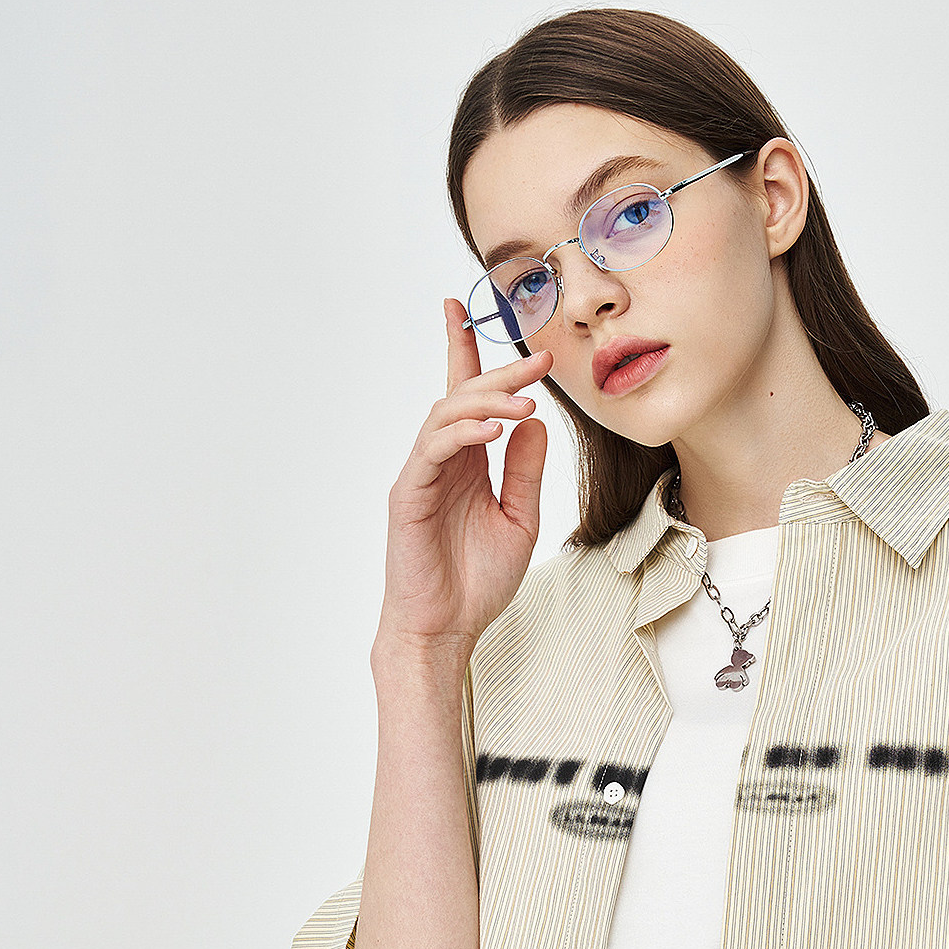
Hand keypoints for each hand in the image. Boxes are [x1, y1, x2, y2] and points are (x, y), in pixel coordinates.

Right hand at [374, 301, 551, 661]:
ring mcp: (423, 474)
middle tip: (538, 359)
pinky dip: (463, 433)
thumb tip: (536, 423)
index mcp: (468, 464)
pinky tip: (493, 431)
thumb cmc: (476, 582)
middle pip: (464, 396)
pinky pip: (434, 448)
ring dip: (487, 401)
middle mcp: (443, 461)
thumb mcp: (520, 520)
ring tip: (525, 402)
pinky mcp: (410, 493)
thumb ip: (526, 472)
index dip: (474, 353)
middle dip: (500, 372)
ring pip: (447, 414)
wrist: (446, 629)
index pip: (469, 398)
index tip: (496, 318)